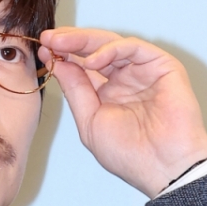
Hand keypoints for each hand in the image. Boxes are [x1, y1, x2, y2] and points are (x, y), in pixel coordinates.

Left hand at [39, 26, 206, 198]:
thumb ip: (76, 91)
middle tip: (48, 38)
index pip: (83, 67)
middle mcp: (126, 79)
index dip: (63, 57)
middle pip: (95, 50)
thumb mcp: (91, 122)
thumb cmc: (130, 155)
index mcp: (109, 94)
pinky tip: (91, 60)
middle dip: (70, 42)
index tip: (43, 52)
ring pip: (111, 44)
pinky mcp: (161, 65)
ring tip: (61, 44)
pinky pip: (132, 48)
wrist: (163, 167)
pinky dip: (110, 50)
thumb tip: (58, 64)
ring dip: (84, 41)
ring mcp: (143, 70)